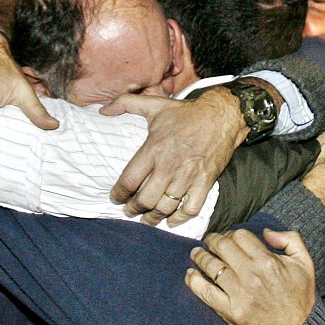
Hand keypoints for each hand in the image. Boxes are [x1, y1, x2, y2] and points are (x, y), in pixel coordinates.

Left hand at [100, 89, 243, 225]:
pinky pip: (190, 209)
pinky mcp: (205, 182)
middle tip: (129, 211)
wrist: (221, 116)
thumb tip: (103, 110)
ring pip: (165, 208)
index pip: (128, 181)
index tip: (115, 198)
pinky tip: (171, 221)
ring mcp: (188, 176)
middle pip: (144, 200)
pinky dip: (180, 219)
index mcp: (153, 149)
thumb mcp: (154, 104)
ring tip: (147, 220)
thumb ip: (126, 104)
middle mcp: (168, 166)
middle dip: (133, 210)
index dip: (118, 194)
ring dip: (153, 218)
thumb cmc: (185, 113)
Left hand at [186, 228, 315, 324]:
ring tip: (196, 253)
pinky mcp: (230, 312)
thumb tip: (266, 231)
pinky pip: (206, 293)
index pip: (240, 236)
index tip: (229, 237)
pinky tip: (190, 274)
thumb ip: (290, 240)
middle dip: (213, 240)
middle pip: (223, 247)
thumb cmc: (301, 298)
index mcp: (268, 261)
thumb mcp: (305, 264)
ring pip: (212, 266)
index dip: (232, 233)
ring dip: (200, 256)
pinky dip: (194, 281)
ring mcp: (239, 294)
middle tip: (210, 241)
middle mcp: (251, 275)